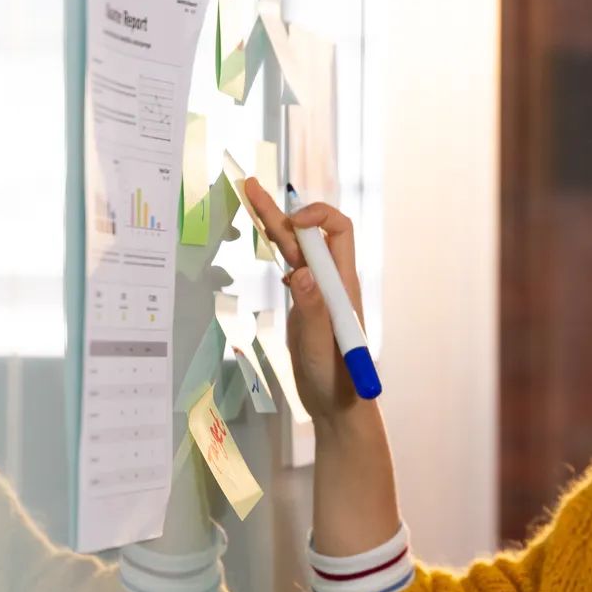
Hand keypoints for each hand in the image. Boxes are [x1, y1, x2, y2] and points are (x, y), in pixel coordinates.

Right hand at [239, 177, 363, 422]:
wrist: (338, 405)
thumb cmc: (336, 382)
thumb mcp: (319, 348)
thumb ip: (313, 311)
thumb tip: (301, 273)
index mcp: (342, 285)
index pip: (338, 232)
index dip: (316, 218)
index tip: (291, 224)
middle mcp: (331, 281)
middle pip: (309, 234)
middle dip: (282, 209)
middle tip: (252, 186)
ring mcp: (317, 292)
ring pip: (295, 249)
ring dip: (274, 224)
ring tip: (249, 198)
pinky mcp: (305, 304)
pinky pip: (290, 267)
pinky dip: (276, 248)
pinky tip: (263, 238)